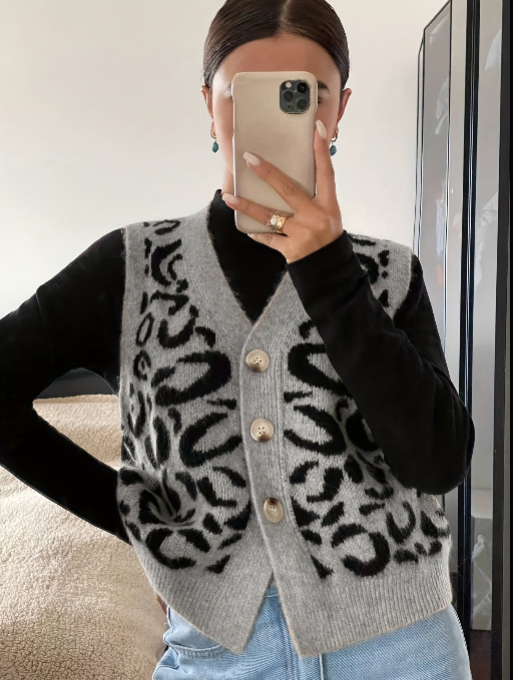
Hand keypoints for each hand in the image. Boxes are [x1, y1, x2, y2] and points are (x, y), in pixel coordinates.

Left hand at [221, 120, 343, 263]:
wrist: (329, 269)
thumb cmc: (327, 237)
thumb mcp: (329, 214)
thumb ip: (314, 197)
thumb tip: (292, 175)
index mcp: (328, 205)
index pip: (326, 173)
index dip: (322, 151)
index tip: (316, 129)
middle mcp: (315, 216)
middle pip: (288, 190)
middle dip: (268, 173)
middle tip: (249, 158)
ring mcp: (302, 233)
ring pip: (269, 216)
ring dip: (247, 206)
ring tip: (229, 197)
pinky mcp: (290, 249)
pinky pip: (268, 238)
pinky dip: (256, 232)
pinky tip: (245, 227)